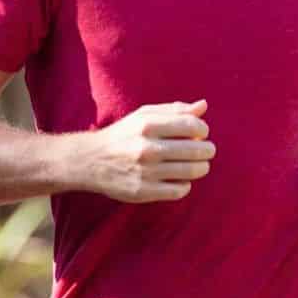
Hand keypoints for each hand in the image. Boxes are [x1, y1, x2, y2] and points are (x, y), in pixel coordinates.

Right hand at [79, 100, 214, 202]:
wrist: (90, 161)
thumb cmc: (124, 135)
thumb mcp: (144, 115)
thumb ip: (174, 110)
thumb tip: (203, 106)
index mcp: (147, 125)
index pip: (191, 125)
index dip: (203, 129)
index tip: (202, 133)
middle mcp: (147, 148)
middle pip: (196, 150)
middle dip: (207, 150)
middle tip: (206, 150)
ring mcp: (145, 172)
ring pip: (191, 171)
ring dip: (201, 167)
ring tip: (199, 165)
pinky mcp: (143, 191)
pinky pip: (178, 190)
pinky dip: (185, 185)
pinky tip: (180, 179)